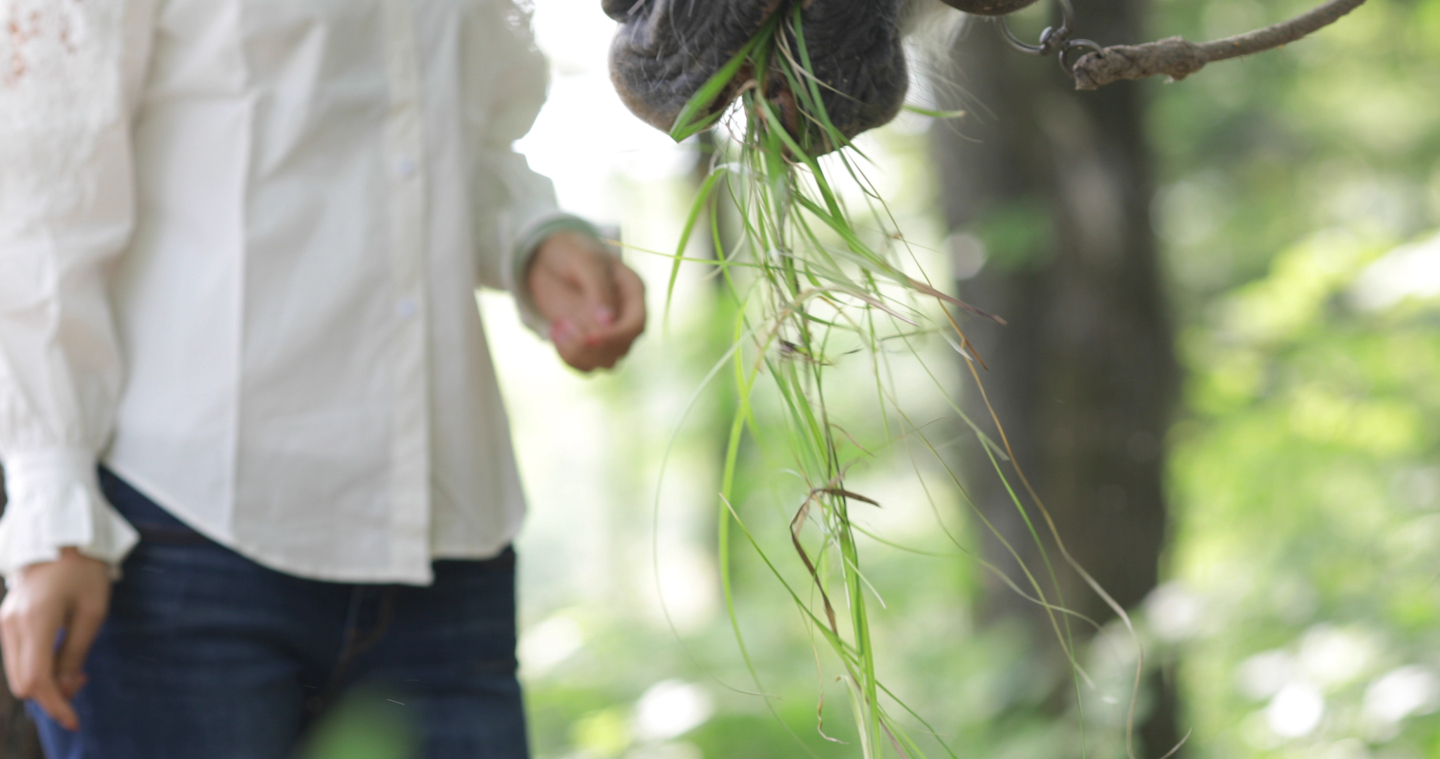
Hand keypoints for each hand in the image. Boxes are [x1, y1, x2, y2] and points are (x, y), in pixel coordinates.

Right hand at [1, 548, 110, 730]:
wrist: (60, 539)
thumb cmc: (84, 572)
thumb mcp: (93, 612)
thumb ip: (75, 652)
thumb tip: (63, 687)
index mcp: (36, 620)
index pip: (37, 679)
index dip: (55, 705)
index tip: (74, 721)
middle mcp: (12, 624)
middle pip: (23, 683)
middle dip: (52, 694)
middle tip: (82, 680)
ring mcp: (4, 622)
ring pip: (17, 674)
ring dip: (45, 681)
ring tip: (76, 669)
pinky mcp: (5, 621)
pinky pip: (16, 658)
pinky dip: (36, 668)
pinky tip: (60, 660)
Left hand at [527, 231, 646, 371]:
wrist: (544, 257)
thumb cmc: (569, 251)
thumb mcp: (584, 261)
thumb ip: (598, 289)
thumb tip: (608, 321)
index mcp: (632, 292)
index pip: (636, 325)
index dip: (616, 337)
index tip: (589, 338)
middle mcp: (624, 316)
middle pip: (621, 349)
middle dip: (592, 346)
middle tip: (564, 325)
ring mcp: (607, 332)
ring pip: (605, 362)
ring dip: (578, 353)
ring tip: (559, 327)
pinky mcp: (587, 343)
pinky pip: (586, 366)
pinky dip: (569, 358)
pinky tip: (556, 333)